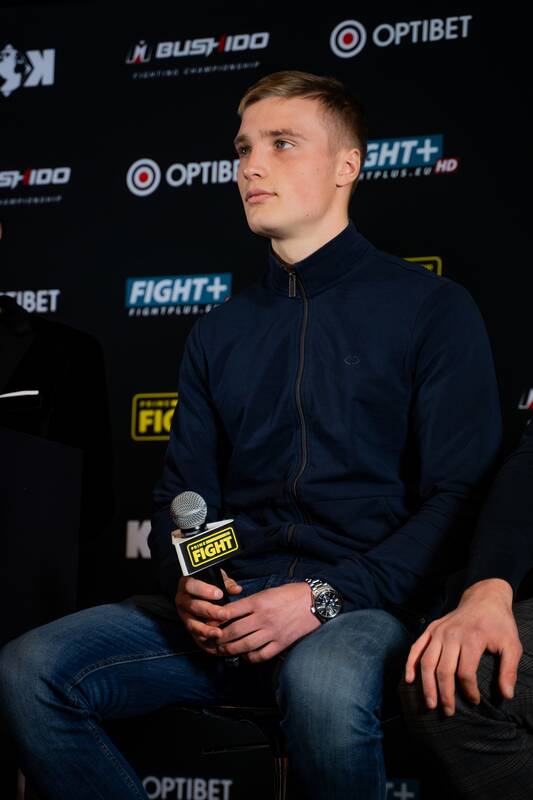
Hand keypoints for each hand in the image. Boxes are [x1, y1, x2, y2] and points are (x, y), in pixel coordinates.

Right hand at [175, 568, 242, 654]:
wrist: (199, 594)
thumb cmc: (210, 584)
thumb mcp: (216, 579)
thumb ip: (226, 583)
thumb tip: (237, 589)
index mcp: (186, 585)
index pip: (191, 586)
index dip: (204, 590)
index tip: (219, 594)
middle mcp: (182, 601)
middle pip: (193, 606)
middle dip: (209, 611)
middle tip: (224, 614)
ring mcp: (184, 616)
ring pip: (192, 624)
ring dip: (205, 630)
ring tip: (219, 634)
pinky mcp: (189, 629)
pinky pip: (195, 637)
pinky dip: (205, 642)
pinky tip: (216, 645)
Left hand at [215, 581, 320, 662]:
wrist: (315, 602)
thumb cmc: (290, 594)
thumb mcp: (267, 592)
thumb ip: (250, 602)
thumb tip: (231, 612)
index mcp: (259, 601)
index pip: (231, 611)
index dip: (216, 618)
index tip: (207, 622)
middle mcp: (263, 618)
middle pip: (234, 631)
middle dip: (219, 638)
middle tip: (211, 640)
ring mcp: (272, 632)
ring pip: (244, 645)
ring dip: (230, 650)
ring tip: (222, 650)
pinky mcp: (281, 643)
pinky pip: (261, 655)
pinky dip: (249, 658)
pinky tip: (245, 656)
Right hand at [404, 578, 521, 714]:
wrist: (484, 598)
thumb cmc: (499, 624)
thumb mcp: (512, 645)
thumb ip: (509, 670)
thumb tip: (506, 696)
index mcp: (472, 638)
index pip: (465, 672)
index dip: (469, 691)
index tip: (474, 701)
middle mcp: (451, 634)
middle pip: (443, 670)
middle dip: (444, 694)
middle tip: (448, 712)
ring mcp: (438, 631)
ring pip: (427, 661)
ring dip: (426, 685)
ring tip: (430, 704)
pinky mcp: (431, 628)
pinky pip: (416, 647)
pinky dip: (410, 664)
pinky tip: (409, 680)